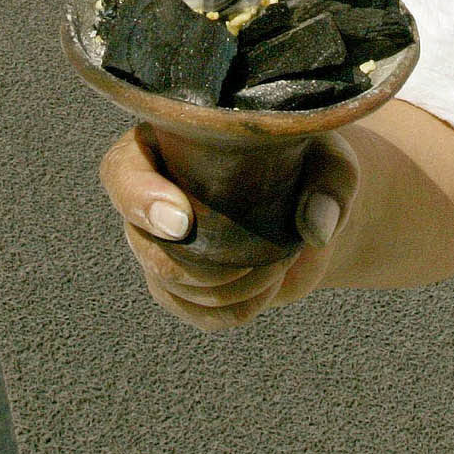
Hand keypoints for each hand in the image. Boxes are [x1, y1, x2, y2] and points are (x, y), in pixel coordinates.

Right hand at [97, 125, 358, 330]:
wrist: (311, 204)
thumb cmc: (311, 161)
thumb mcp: (330, 159)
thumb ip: (331, 183)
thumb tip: (316, 227)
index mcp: (168, 141)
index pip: (122, 171)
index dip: (140, 198)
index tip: (182, 221)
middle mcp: (152, 191)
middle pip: (143, 241)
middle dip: (202, 263)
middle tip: (262, 259)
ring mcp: (161, 243)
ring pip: (169, 283)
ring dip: (229, 287)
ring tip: (279, 264)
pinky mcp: (181, 284)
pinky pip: (196, 312)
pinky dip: (236, 309)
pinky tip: (269, 287)